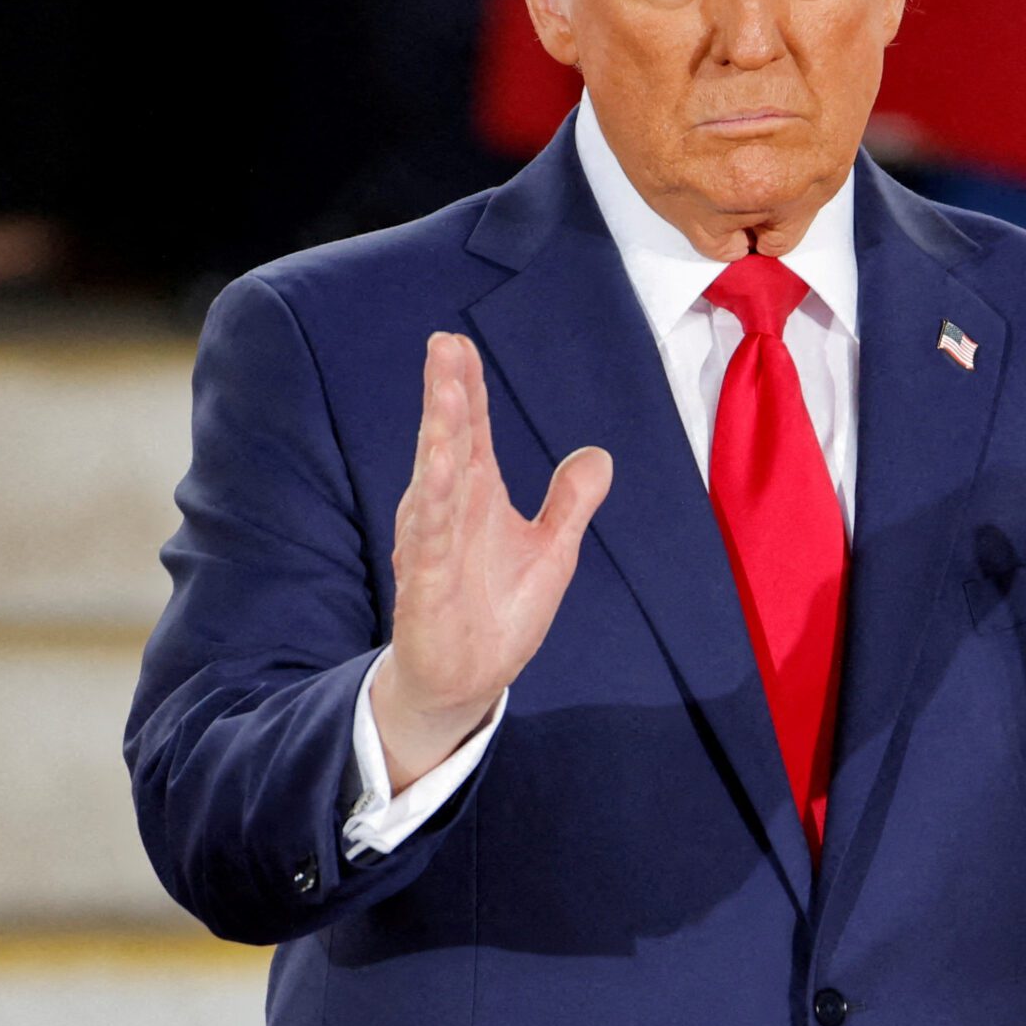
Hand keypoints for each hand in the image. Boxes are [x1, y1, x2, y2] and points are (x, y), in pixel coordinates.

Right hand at [374, 330, 611, 789]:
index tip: (456, 342)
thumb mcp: (551, 551)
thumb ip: (570, 502)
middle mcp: (448, 513)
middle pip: (448, 443)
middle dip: (447, 394)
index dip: (468, 388)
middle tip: (443, 344)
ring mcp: (433, 548)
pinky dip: (433, 505)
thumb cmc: (497, 612)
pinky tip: (439, 469)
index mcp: (475, 498)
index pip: (472, 433)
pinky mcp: (426, 587)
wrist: (466, 682)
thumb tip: (599, 454)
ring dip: (440, 436)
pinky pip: (428, 541)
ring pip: (435, 482)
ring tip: (447, 393)